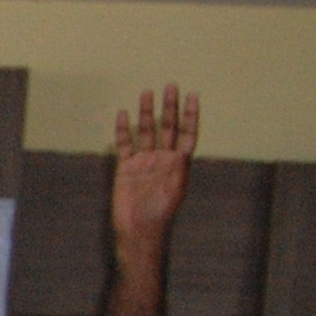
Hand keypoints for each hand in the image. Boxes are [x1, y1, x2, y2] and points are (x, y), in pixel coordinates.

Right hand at [106, 84, 198, 245]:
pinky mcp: (126, 167)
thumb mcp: (175, 189)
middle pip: (167, 126)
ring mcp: (144, 161)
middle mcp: (163, 157)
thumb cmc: (160, 212)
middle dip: (169, 107)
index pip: (187, 132)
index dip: (190, 114)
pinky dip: (124, 130)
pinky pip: (125, 144)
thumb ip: (178, 168)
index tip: (191, 95)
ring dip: (147, 112)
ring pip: (146, 131)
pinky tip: (123, 115)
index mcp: (179, 162)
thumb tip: (180, 150)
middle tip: (170, 86)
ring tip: (146, 93)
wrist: (138, 230)